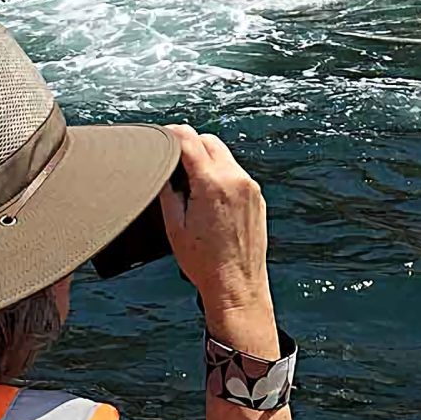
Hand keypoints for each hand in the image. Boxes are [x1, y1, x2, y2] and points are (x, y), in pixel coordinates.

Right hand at [161, 127, 276, 355]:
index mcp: (212, 184)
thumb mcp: (175, 226)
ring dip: (206, 159)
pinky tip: (209, 194)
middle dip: (190, 144)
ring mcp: (250, 188)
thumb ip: (167, 190)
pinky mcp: (257, 198)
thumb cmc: (205, 263)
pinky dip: (221, 173)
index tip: (163, 134)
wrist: (237, 286)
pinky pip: (236, 173)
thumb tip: (164, 168)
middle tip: (173, 158)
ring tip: (190, 182)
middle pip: (209, 140)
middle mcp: (236, 180)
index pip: (190, 140)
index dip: (172, 133)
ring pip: (224, 155)